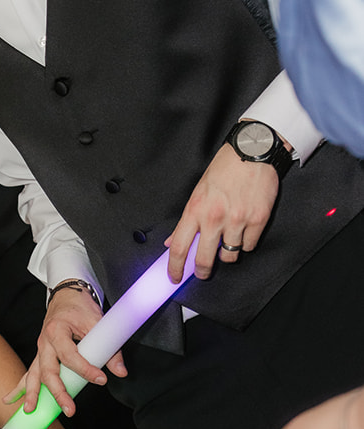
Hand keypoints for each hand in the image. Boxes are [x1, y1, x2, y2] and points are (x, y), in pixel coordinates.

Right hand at [13, 287, 125, 416]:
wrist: (66, 295)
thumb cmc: (80, 307)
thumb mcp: (97, 323)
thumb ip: (110, 349)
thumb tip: (120, 372)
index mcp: (57, 330)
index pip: (70, 355)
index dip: (85, 369)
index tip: (101, 379)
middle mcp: (44, 341)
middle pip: (48, 371)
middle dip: (58, 392)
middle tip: (70, 410)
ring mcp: (40, 349)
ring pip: (34, 374)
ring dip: (32, 394)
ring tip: (30, 410)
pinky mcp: (40, 355)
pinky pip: (29, 372)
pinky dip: (19, 387)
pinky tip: (9, 400)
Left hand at [166, 143, 280, 281]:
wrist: (251, 151)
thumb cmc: (224, 169)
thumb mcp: (197, 192)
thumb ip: (186, 220)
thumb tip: (172, 242)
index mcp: (195, 210)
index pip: (179, 247)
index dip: (174, 268)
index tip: (173, 277)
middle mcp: (214, 218)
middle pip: (204, 260)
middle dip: (202, 271)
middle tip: (203, 272)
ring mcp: (237, 220)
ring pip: (230, 255)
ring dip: (227, 254)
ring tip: (227, 242)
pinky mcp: (258, 219)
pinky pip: (250, 246)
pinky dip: (246, 243)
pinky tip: (244, 231)